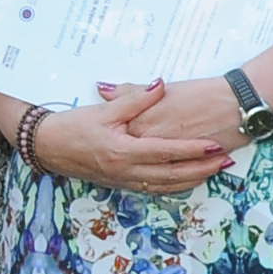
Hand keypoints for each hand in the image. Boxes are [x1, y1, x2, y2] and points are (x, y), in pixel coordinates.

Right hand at [35, 80, 235, 197]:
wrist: (47, 147)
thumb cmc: (73, 127)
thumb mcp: (105, 109)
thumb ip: (136, 98)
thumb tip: (160, 85)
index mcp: (123, 151)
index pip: (167, 152)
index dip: (193, 150)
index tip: (215, 145)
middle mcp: (126, 171)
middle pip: (173, 175)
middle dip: (202, 168)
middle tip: (225, 160)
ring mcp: (124, 181)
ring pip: (166, 185)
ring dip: (192, 179)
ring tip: (214, 171)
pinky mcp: (121, 184)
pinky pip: (155, 188)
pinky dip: (175, 185)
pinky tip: (187, 180)